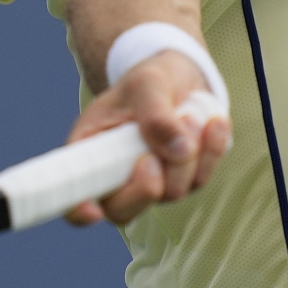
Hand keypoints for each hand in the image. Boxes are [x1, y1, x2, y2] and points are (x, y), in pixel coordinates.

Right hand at [62, 50, 231, 226]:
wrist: (181, 76)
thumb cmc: (150, 79)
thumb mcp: (147, 84)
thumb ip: (157, 115)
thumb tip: (179, 150)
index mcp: (89, 150)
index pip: (73, 193)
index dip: (77, 210)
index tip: (92, 211)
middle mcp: (116, 174)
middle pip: (122, 210)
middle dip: (146, 186)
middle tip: (156, 155)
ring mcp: (150, 182)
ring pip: (170, 193)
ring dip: (188, 156)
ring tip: (190, 115)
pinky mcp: (182, 180)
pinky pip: (200, 180)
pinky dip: (210, 152)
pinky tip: (214, 124)